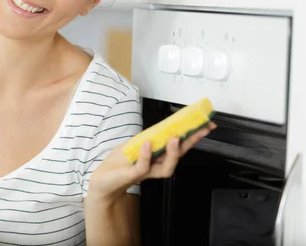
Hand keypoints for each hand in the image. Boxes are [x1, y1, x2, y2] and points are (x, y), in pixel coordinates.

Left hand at [87, 122, 216, 201]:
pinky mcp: (132, 175)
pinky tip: (147, 145)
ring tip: (174, 138)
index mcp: (156, 157)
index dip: (191, 136)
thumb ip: (147, 138)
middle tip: (201, 129)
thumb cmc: (118, 164)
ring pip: (165, 167)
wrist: (102, 181)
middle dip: (191, 142)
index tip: (204, 124)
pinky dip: (146, 156)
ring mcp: (145, 171)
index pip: (177, 146)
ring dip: (172, 152)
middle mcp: (154, 166)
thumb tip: (160, 126)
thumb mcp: (133, 145)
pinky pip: (143, 167)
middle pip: (177, 156)